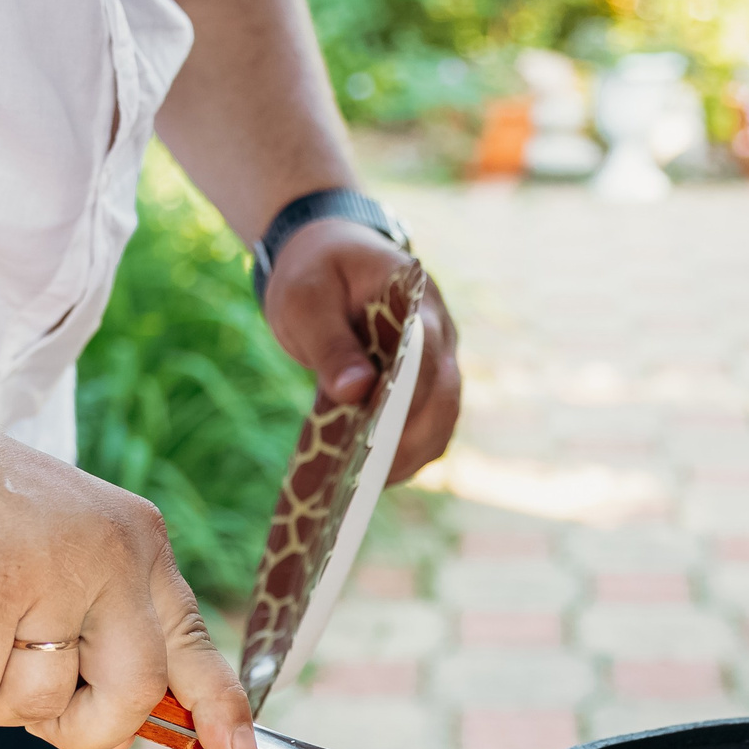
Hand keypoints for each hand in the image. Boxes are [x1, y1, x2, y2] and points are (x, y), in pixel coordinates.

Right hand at [0, 415, 255, 748]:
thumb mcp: (56, 552)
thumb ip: (95, 626)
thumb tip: (125, 733)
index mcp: (137, 545)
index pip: (191, 638)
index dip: (217, 704)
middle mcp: (110, 556)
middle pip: (133, 693)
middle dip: (85, 729)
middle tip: (38, 718)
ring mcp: (51, 571)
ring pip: (41, 700)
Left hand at [261, 219, 460, 480]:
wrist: (327, 260)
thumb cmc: (314, 273)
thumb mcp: (305, 299)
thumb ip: (329, 342)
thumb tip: (355, 394)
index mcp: (415, 298)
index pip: (426, 353)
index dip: (407, 396)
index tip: (378, 434)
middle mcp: (439, 333)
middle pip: (443, 397)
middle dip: (409, 440)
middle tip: (367, 478)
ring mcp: (438, 363)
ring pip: (441, 422)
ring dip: (409, 456)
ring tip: (364, 488)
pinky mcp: (424, 389)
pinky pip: (425, 430)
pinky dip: (402, 456)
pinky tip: (367, 478)